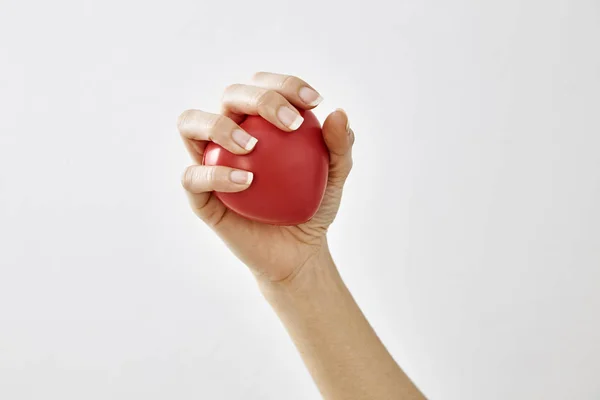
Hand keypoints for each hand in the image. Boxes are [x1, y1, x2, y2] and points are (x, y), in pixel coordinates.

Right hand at [177, 72, 354, 281]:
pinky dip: (215, 174)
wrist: (298, 251)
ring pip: (191, 123)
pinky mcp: (200, 195)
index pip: (263, 86)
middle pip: (230, 95)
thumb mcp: (335, 176)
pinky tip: (246, 181)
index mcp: (259, 120)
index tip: (314, 102)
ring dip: (220, 126)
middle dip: (260, 99)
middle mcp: (230, 133)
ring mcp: (210, 161)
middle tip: (292, 124)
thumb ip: (339, 145)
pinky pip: (193, 176)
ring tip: (252, 147)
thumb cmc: (313, 204)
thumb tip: (338, 113)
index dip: (285, 84)